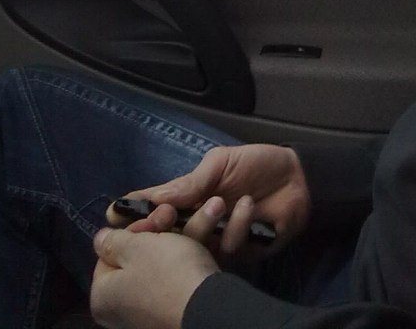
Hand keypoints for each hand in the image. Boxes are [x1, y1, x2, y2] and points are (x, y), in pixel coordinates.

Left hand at [91, 201, 221, 328]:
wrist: (209, 308)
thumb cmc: (167, 273)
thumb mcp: (136, 247)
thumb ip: (113, 241)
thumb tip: (100, 239)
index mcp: (103, 297)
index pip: (112, 251)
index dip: (135, 228)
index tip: (156, 216)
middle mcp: (122, 310)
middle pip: (140, 255)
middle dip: (162, 228)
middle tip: (175, 213)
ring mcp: (150, 313)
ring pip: (165, 262)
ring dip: (186, 234)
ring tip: (209, 211)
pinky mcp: (175, 312)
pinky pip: (180, 277)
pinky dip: (193, 255)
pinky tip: (211, 238)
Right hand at [107, 144, 310, 259]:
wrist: (298, 176)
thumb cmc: (257, 164)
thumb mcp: (221, 162)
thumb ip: (191, 181)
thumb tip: (155, 198)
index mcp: (190, 197)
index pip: (154, 209)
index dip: (134, 214)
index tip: (117, 215)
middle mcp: (199, 222)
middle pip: (166, 238)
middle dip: (160, 228)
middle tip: (164, 218)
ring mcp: (219, 240)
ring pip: (195, 248)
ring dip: (204, 226)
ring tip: (219, 203)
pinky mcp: (242, 252)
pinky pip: (230, 249)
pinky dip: (239, 226)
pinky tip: (250, 206)